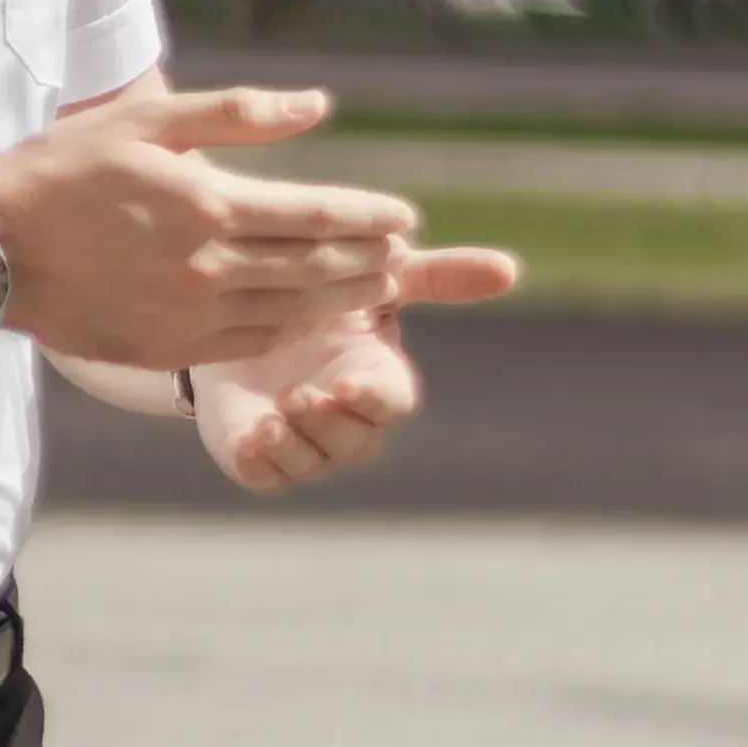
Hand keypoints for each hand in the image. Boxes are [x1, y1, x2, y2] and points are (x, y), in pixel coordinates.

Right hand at [0, 82, 435, 364]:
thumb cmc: (64, 170)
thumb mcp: (148, 120)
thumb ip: (238, 114)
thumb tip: (318, 105)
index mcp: (209, 205)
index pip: (316, 215)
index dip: (368, 217)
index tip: (405, 218)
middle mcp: (208, 267)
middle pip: (315, 268)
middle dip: (368, 261)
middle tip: (402, 255)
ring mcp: (187, 315)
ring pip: (290, 311)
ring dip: (340, 300)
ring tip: (372, 288)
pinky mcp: (163, 347)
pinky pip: (246, 342)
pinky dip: (289, 330)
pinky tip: (305, 318)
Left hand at [191, 243, 522, 493]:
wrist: (236, 310)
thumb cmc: (319, 292)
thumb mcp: (375, 275)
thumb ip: (437, 276)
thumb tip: (511, 269)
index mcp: (378, 380)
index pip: (391, 403)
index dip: (371, 399)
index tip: (345, 383)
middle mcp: (348, 421)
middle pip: (353, 442)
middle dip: (327, 423)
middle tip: (297, 394)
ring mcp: (305, 444)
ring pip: (309, 463)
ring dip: (293, 445)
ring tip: (270, 418)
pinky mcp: (261, 458)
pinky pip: (266, 476)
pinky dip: (259, 462)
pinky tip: (246, 438)